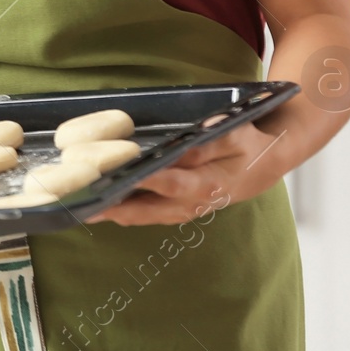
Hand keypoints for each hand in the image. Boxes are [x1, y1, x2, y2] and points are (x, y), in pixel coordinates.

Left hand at [88, 121, 288, 226]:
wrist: (264, 165)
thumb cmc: (248, 145)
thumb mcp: (234, 134)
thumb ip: (207, 140)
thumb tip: (182, 143)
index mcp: (208, 183)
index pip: (169, 183)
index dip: (143, 182)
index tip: (117, 179)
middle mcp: (192, 203)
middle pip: (148, 210)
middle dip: (115, 209)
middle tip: (85, 206)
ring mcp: (184, 210)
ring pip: (144, 216)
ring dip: (115, 213)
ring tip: (84, 208)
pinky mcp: (178, 210)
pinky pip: (147, 214)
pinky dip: (125, 211)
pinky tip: (102, 204)